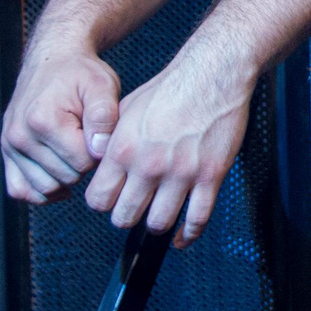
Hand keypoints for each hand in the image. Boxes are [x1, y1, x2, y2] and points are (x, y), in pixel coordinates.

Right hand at [1, 41, 119, 200]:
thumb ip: (104, 117)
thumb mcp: (102, 85)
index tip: (101, 133)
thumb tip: (98, 151)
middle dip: (84, 164)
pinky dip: (41, 191)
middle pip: (65, 177)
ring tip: (75, 151)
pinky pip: (20, 189)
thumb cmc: (80, 73)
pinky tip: (61, 174)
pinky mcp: (6, 153)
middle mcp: (19, 136)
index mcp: (43, 120)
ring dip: (66, 177)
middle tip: (88, 139)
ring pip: (45, 188)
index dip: (100, 152)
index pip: (82, 162)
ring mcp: (9, 147)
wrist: (51, 61)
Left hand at [81, 51, 253, 242]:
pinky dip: (188, 233)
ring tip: (158, 214)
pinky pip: (198, 218)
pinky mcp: (211, 175)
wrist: (212, 74)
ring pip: (159, 223)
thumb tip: (102, 168)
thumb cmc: (170, 88)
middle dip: (126, 216)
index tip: (112, 197)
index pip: (98, 200)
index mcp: (123, 150)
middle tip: (134, 207)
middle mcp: (149, 166)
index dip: (103, 202)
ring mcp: (182, 173)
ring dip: (156, 223)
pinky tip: (182, 235)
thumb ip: (111, 144)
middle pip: (124, 217)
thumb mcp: (125, 111)